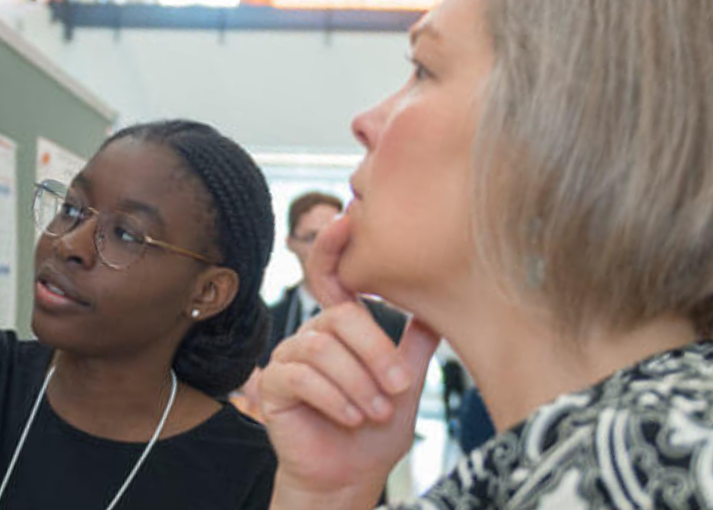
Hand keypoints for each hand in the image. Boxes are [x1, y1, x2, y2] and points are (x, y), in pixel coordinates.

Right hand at [259, 217, 440, 507]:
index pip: (332, 279)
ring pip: (324, 349)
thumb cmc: (374, 431)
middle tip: (399, 389)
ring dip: (358, 384)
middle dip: (375, 354)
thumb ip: (416, 344)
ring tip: (375, 413)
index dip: (332, 246)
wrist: (349, 476)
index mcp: (340, 327)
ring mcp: (288, 356)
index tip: (346, 220)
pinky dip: (334, 398)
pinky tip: (351, 417)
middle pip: (341, 318)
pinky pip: (302, 376)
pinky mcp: (272, 384)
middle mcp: (312, 334)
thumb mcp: (405, 382)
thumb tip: (440, 305)